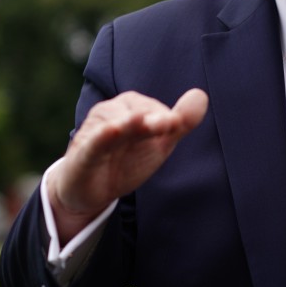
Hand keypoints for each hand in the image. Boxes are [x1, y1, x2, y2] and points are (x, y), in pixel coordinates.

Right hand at [47, 88, 208, 243]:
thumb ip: (181, 121)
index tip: (176, 125)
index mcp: (130, 106)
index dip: (166, 118)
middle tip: (171, 124)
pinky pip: (94, 142)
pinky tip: (112, 131)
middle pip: (135, 112)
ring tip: (141, 124)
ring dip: (130, 124)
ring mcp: (95, 131)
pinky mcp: (83, 152)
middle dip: (152, 119)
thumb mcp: (158, 143)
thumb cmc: (126, 160)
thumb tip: (201, 95)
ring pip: (116, 124)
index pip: (153, 108)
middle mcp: (110, 111)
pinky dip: (102, 136)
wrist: (91, 191)